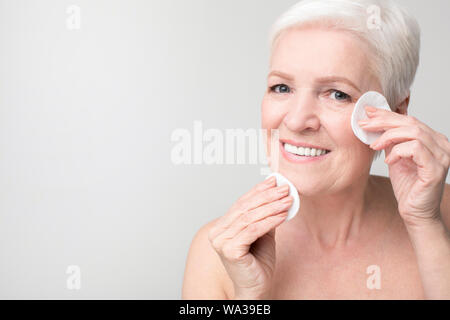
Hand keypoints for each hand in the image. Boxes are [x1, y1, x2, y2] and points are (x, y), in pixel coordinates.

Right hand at [208, 177, 291, 298]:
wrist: (256, 288)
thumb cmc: (258, 263)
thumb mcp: (263, 233)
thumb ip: (265, 215)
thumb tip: (276, 193)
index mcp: (222, 227)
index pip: (241, 203)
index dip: (258, 191)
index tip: (274, 181)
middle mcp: (217, 233)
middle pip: (245, 208)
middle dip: (267, 197)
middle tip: (284, 189)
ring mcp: (221, 242)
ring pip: (249, 218)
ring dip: (272, 207)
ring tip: (287, 201)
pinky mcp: (229, 250)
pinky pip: (253, 230)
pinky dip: (270, 221)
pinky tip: (283, 215)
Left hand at [358, 106, 449, 226]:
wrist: (415, 212)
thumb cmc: (407, 187)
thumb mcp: (395, 157)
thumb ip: (391, 140)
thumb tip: (375, 121)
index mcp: (433, 140)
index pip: (410, 120)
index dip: (387, 114)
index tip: (368, 113)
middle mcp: (441, 145)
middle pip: (411, 122)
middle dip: (384, 121)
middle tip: (364, 124)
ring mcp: (442, 156)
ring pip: (413, 132)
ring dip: (388, 136)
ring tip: (374, 145)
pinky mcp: (436, 168)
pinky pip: (416, 148)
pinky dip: (398, 151)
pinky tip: (389, 160)